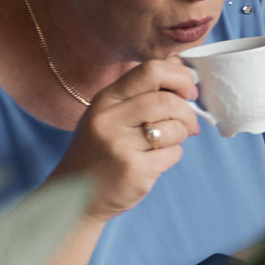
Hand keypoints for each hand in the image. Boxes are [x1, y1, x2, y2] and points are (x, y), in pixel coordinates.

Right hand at [54, 59, 202, 222]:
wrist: (75, 197)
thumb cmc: (101, 151)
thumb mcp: (111, 114)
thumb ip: (142, 91)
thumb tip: (181, 67)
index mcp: (105, 100)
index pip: (150, 71)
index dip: (180, 77)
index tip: (189, 91)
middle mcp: (108, 120)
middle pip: (167, 101)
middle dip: (187, 113)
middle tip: (189, 124)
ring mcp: (119, 146)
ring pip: (175, 128)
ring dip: (181, 136)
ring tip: (166, 144)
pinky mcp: (134, 171)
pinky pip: (173, 154)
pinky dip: (172, 156)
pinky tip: (154, 161)